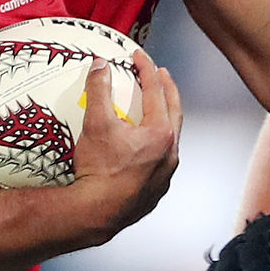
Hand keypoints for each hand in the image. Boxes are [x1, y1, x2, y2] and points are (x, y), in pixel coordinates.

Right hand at [71, 49, 183, 238]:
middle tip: (161, 75)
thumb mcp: (96, 123)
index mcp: (160, 133)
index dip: (146, 70)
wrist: (96, 212)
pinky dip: (156, 148)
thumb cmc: (99, 169)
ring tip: (155, 111)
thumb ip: (99, 90)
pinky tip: (144, 149)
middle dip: (167, 91)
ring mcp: (165, 175)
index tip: (139, 57)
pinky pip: (161, 163)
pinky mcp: (156, 191)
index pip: (156, 92)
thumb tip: (99, 65)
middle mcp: (170, 153)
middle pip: (173, 113)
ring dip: (164, 121)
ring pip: (170, 140)